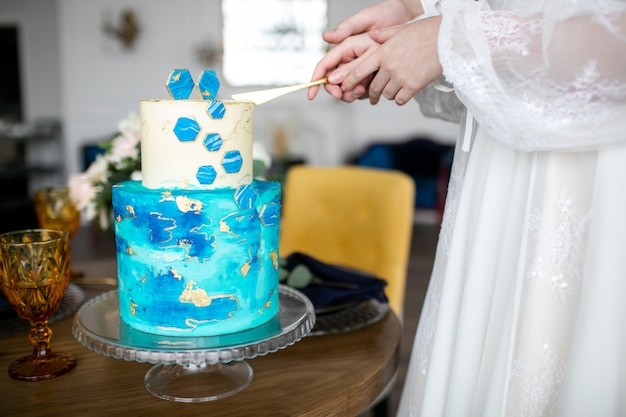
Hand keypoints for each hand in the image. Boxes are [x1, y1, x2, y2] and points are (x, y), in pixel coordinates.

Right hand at [308, 0, 422, 99]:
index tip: (311, 95)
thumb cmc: (386, 14)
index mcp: (344, 46)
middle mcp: (349, 58)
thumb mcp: (364, 20)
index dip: (316, 81)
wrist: (408, 17)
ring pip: (347, 87)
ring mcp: (359, 66)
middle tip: (351, 95)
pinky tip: (372, 89)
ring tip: (365, 90)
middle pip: (334, 81)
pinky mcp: (370, 72)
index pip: (324, 66)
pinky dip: (363, 92)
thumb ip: (346, 30)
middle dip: (339, 91)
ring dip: (352, 93)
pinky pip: (361, 88)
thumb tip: (325, 38)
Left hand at [342, 16, 442, 104]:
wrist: (448, 39)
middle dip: (371, 94)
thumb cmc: (427, 32)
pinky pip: (400, 100)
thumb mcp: (401, 29)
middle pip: (373, 87)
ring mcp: (400, 77)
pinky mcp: (413, 86)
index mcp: (383, 52)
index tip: (346, 87)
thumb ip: (384, 35)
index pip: (359, 71)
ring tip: (393, 92)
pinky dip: (400, 99)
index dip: (349, 81)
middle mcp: (389, 66)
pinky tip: (404, 94)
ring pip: (387, 95)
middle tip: (372, 99)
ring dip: (388, 95)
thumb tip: (372, 36)